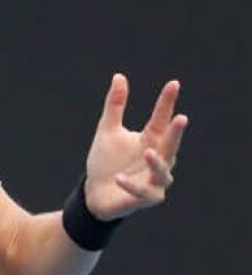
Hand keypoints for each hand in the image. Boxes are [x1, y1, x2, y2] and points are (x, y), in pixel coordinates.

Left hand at [83, 74, 187, 220]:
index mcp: (151, 139)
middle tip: (181, 118)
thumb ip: (115, 106)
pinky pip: (142, 193)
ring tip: (148, 152)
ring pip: (162, 171)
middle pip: (170, 144)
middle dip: (175, 133)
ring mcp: (155, 180)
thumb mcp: (107, 131)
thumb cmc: (105, 162)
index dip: (167, 102)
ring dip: (157, 163)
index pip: (162, 118)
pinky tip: (119, 178)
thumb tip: (119, 76)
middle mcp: (158, 158)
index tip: (174, 84)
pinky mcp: (147, 198)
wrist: (93, 193)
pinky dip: (131, 186)